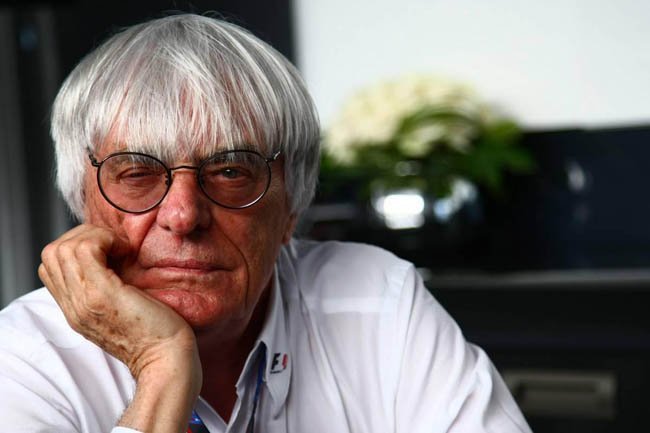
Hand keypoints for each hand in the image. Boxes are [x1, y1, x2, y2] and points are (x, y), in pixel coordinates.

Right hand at [39, 224, 201, 431]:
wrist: (167, 358)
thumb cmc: (157, 332)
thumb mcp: (120, 309)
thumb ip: (105, 288)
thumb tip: (112, 255)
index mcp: (76, 309)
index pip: (51, 265)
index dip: (76, 246)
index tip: (108, 251)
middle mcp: (73, 306)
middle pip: (52, 253)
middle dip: (82, 236)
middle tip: (113, 245)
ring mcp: (84, 300)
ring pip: (64, 248)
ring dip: (94, 237)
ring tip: (120, 248)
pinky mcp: (102, 294)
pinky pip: (86, 250)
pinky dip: (105, 240)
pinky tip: (126, 252)